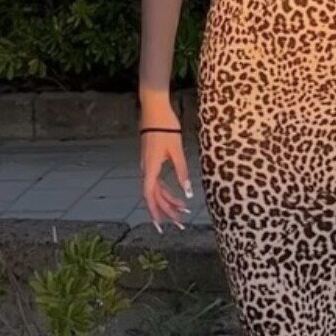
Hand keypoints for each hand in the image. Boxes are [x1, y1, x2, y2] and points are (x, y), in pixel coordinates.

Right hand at [139, 117, 193, 232]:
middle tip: (180, 223)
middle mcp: (146, 169)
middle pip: (154, 196)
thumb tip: (188, 193)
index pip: (150, 196)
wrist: (155, 109)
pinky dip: (167, 191)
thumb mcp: (176, 151)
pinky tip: (177, 196)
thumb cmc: (166, 128)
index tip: (160, 226)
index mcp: (151, 168)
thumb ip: (181, 173)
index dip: (154, 212)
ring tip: (183, 212)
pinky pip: (157, 181)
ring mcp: (148, 166)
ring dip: (168, 202)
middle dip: (167, 211)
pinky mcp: (151, 161)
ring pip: (156, 190)